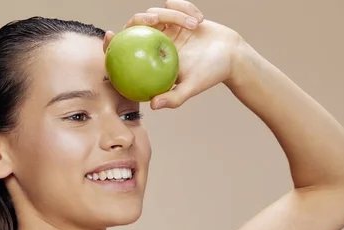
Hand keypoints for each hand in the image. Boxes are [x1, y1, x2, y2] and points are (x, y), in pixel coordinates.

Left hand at [103, 0, 242, 109]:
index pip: (125, 52)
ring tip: (192, 24)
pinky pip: (173, 5)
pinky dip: (185, 9)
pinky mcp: (178, 14)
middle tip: (153, 20)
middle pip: (136, 26)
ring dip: (175, 16)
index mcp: (152, 60)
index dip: (112, 44)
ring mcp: (166, 27)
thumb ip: (174, 97)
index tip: (110, 36)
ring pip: (158, 13)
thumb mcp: (193, 86)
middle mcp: (156, 42)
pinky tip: (198, 20)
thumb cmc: (212, 74)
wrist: (233, 56)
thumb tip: (153, 105)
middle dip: (140, 19)